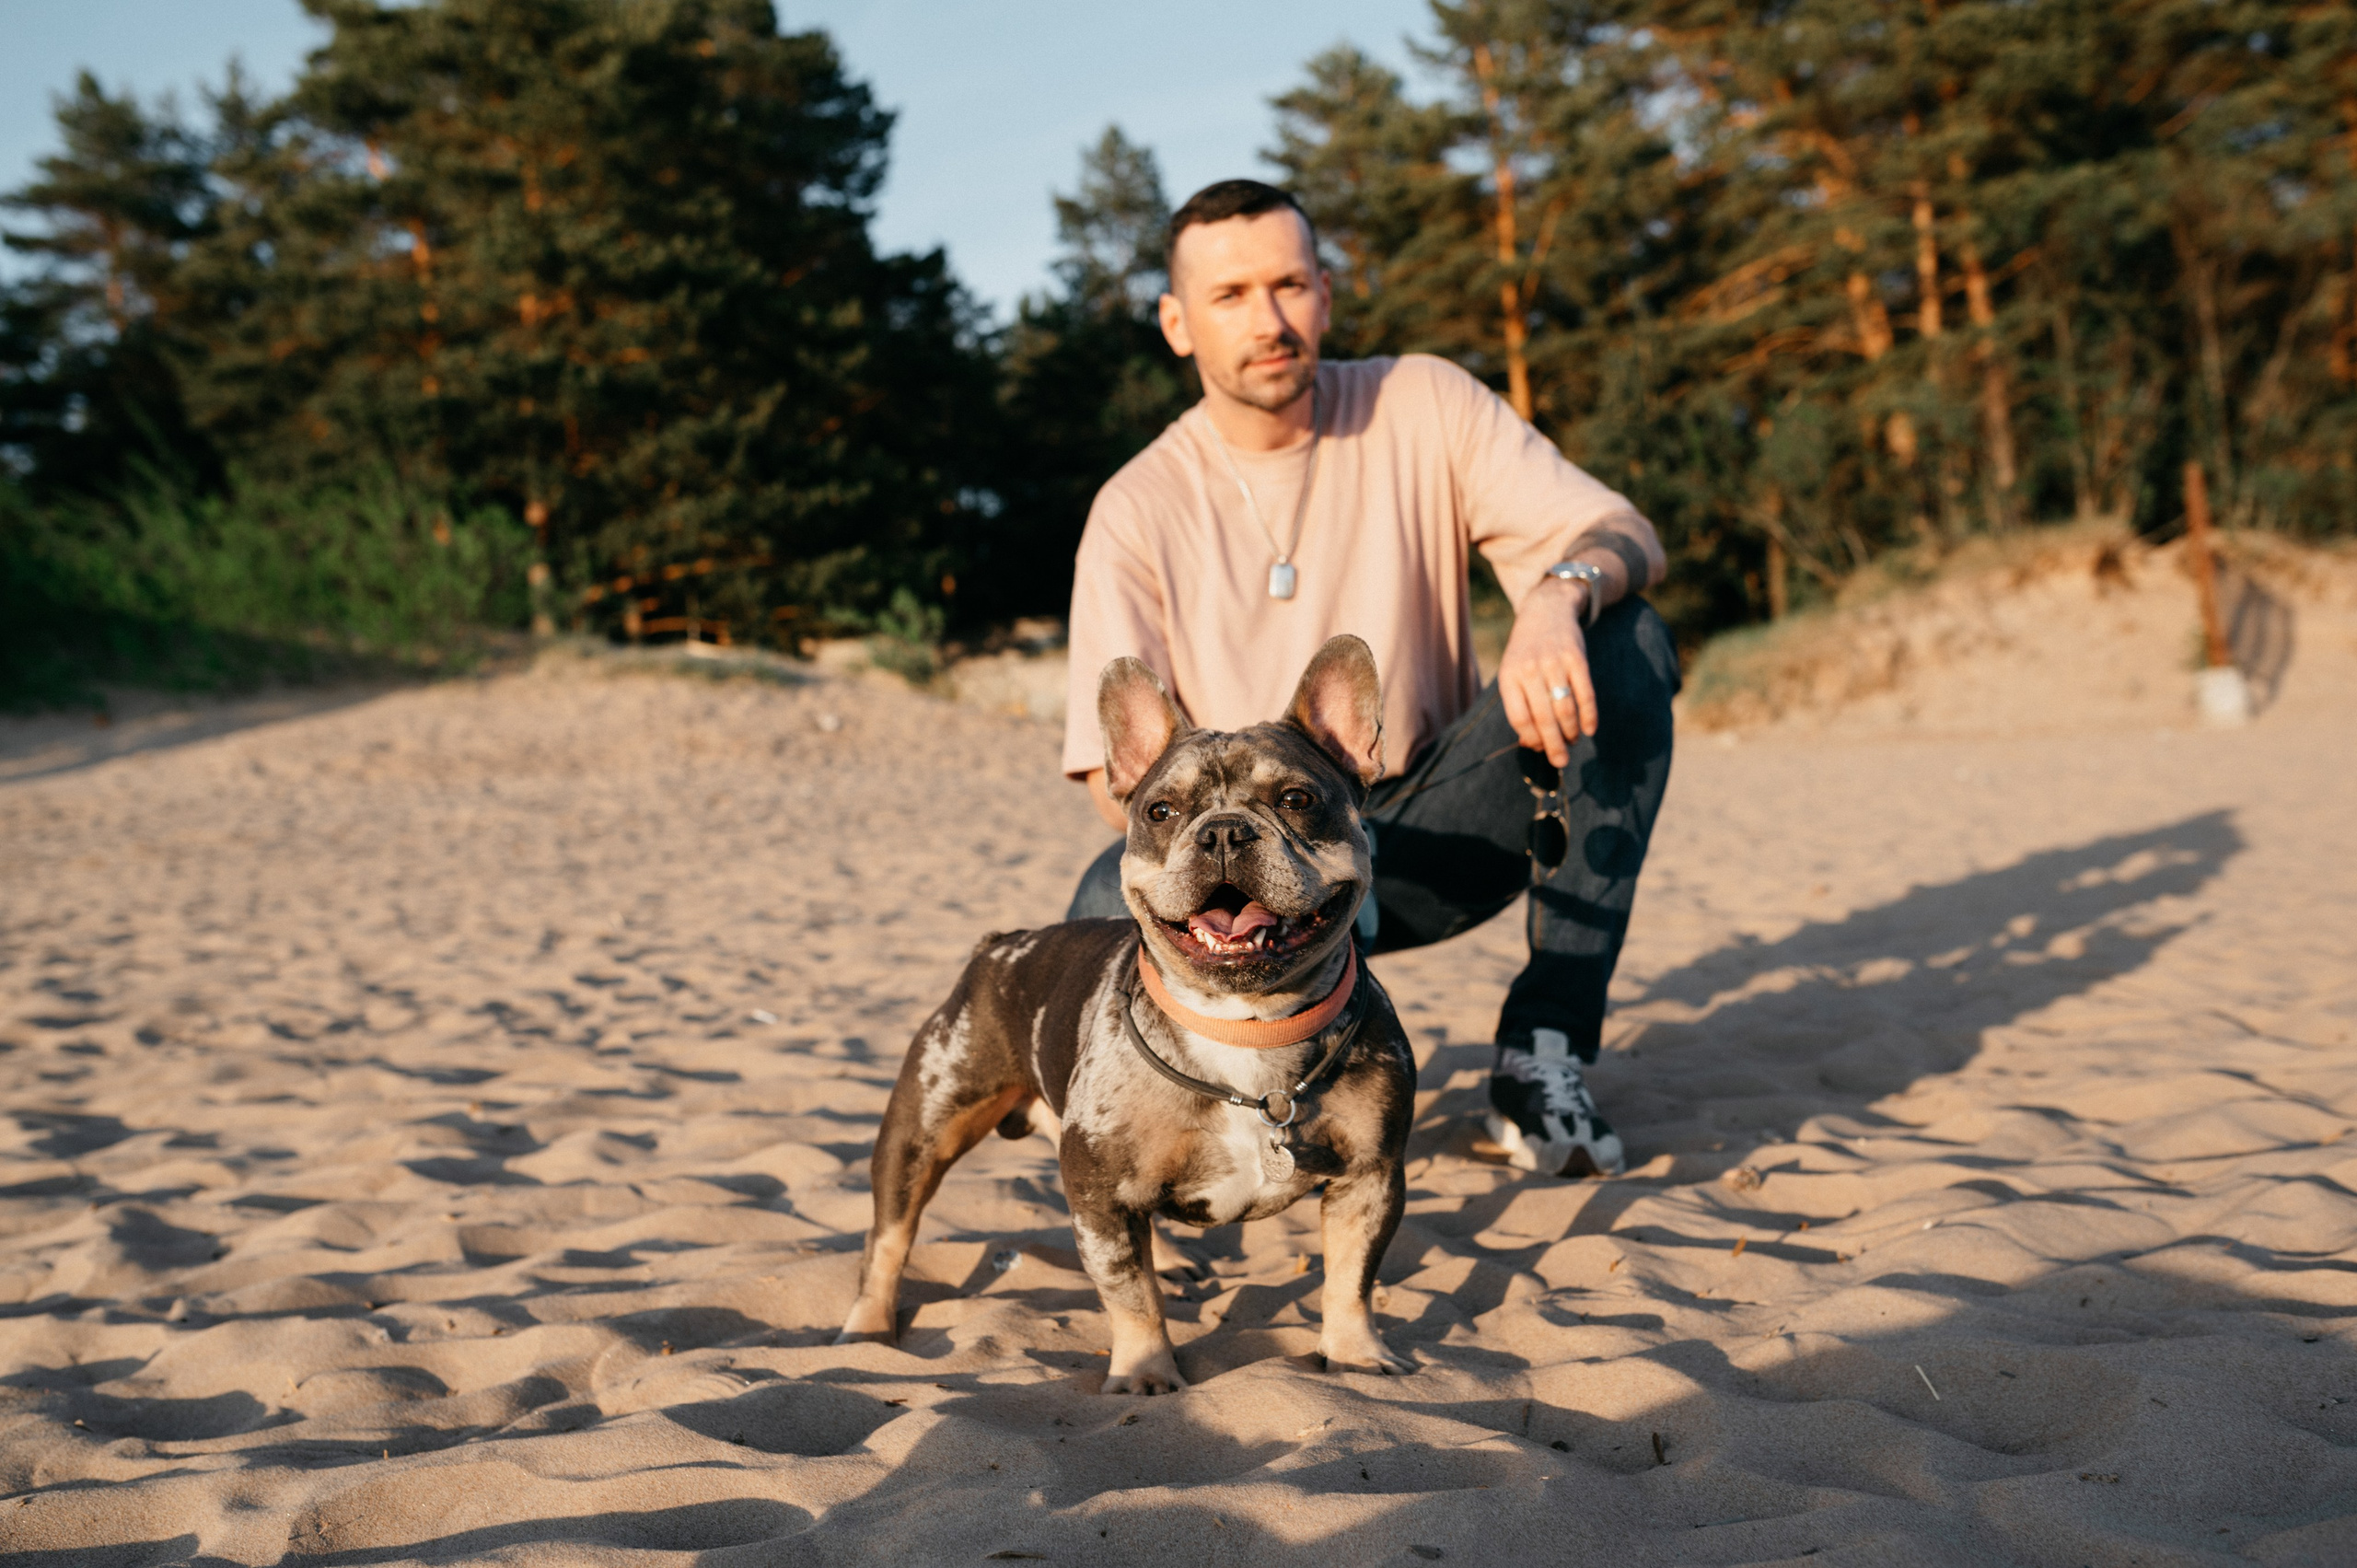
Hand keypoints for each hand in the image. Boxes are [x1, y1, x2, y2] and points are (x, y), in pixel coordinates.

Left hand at [1498, 576, 1595, 767]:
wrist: (1546, 610)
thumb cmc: (1527, 652)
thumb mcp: (1512, 672)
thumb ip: (1520, 703)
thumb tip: (1533, 744)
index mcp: (1508, 676)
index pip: (1519, 718)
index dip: (1531, 739)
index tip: (1539, 749)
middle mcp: (1530, 670)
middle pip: (1544, 718)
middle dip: (1553, 746)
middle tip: (1561, 762)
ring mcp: (1554, 663)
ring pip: (1565, 709)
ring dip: (1571, 732)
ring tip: (1573, 741)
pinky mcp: (1577, 659)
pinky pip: (1585, 694)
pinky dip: (1589, 715)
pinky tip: (1589, 729)